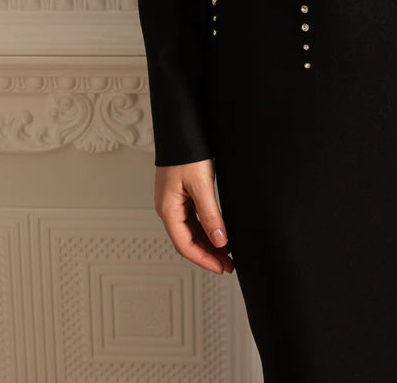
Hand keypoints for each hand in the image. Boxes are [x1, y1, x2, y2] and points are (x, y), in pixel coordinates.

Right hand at [155, 158, 234, 274]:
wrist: (181, 129)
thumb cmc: (187, 153)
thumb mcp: (201, 185)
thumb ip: (210, 214)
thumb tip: (219, 240)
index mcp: (167, 209)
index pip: (185, 245)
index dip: (204, 259)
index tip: (221, 267)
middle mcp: (168, 208)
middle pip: (187, 241)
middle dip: (208, 254)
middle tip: (229, 264)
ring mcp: (174, 202)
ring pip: (191, 231)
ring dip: (208, 242)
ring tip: (227, 251)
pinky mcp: (181, 194)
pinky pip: (193, 218)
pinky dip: (206, 228)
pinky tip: (218, 232)